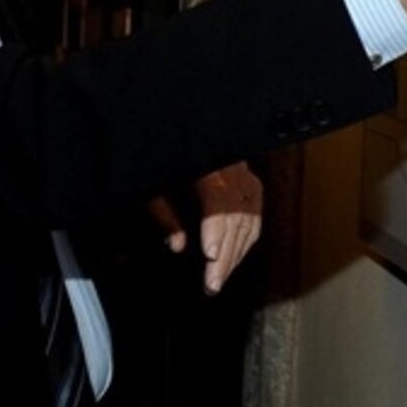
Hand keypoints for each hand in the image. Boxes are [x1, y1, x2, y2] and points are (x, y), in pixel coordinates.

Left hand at [150, 162, 263, 293]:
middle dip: (226, 253)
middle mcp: (229, 165)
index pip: (218, 197)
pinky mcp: (247, 175)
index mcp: (207, 162)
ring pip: (249, 214)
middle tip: (213, 283)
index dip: (216, 228)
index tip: (211, 255)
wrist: (176, 122)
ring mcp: (241, 169)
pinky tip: (237, 254)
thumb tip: (178, 246)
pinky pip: (255, 207)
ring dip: (237, 250)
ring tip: (221, 277)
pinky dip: (248, 234)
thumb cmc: (158, 150)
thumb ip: (163, 211)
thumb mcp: (151, 180)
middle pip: (236, 213)